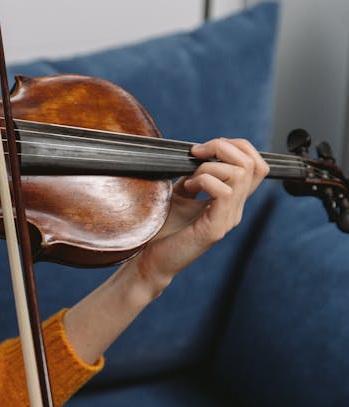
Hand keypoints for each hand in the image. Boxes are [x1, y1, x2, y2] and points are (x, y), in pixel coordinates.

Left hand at [130, 138, 269, 293]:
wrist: (150, 260)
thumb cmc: (163, 229)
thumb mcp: (181, 193)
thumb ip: (195, 175)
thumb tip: (198, 153)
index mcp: (230, 200)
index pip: (256, 165)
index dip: (237, 146)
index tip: (205, 149)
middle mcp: (234, 209)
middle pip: (253, 163)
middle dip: (223, 147)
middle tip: (196, 154)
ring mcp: (227, 219)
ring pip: (239, 173)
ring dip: (210, 166)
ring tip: (190, 180)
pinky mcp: (214, 228)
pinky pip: (223, 192)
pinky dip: (204, 181)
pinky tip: (188, 190)